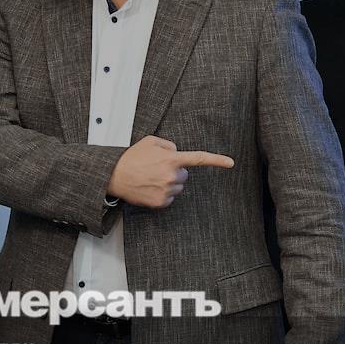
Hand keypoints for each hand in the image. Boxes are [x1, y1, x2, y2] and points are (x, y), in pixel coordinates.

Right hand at [106, 135, 233, 207]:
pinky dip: (162, 194)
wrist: (114, 175)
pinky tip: (149, 187)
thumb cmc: (131, 157)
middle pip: (184, 176)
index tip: (230, 163)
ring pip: (177, 187)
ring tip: (151, 178)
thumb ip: (169, 145)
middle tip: (157, 169)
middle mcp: (171, 175)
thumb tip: (177, 152)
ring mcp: (166, 190)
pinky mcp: (160, 202)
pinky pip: (169, 198)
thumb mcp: (151, 141)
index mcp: (172, 158)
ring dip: (168, 183)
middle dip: (175, 172)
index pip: (199, 159)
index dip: (217, 160)